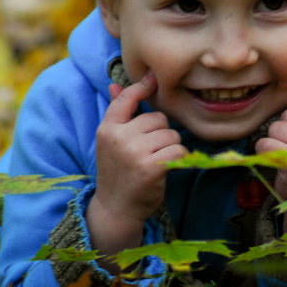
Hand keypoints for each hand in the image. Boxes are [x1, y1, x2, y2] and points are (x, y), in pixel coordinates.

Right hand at [88, 72, 185, 254]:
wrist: (117, 208)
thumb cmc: (118, 172)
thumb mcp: (111, 142)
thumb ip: (118, 114)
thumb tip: (115, 85)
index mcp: (107, 129)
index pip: (127, 99)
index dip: (143, 87)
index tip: (154, 77)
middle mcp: (119, 137)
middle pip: (159, 119)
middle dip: (162, 133)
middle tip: (149, 152)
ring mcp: (135, 152)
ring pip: (172, 135)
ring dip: (171, 147)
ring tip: (156, 161)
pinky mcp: (152, 167)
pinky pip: (179, 150)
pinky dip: (179, 159)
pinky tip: (166, 169)